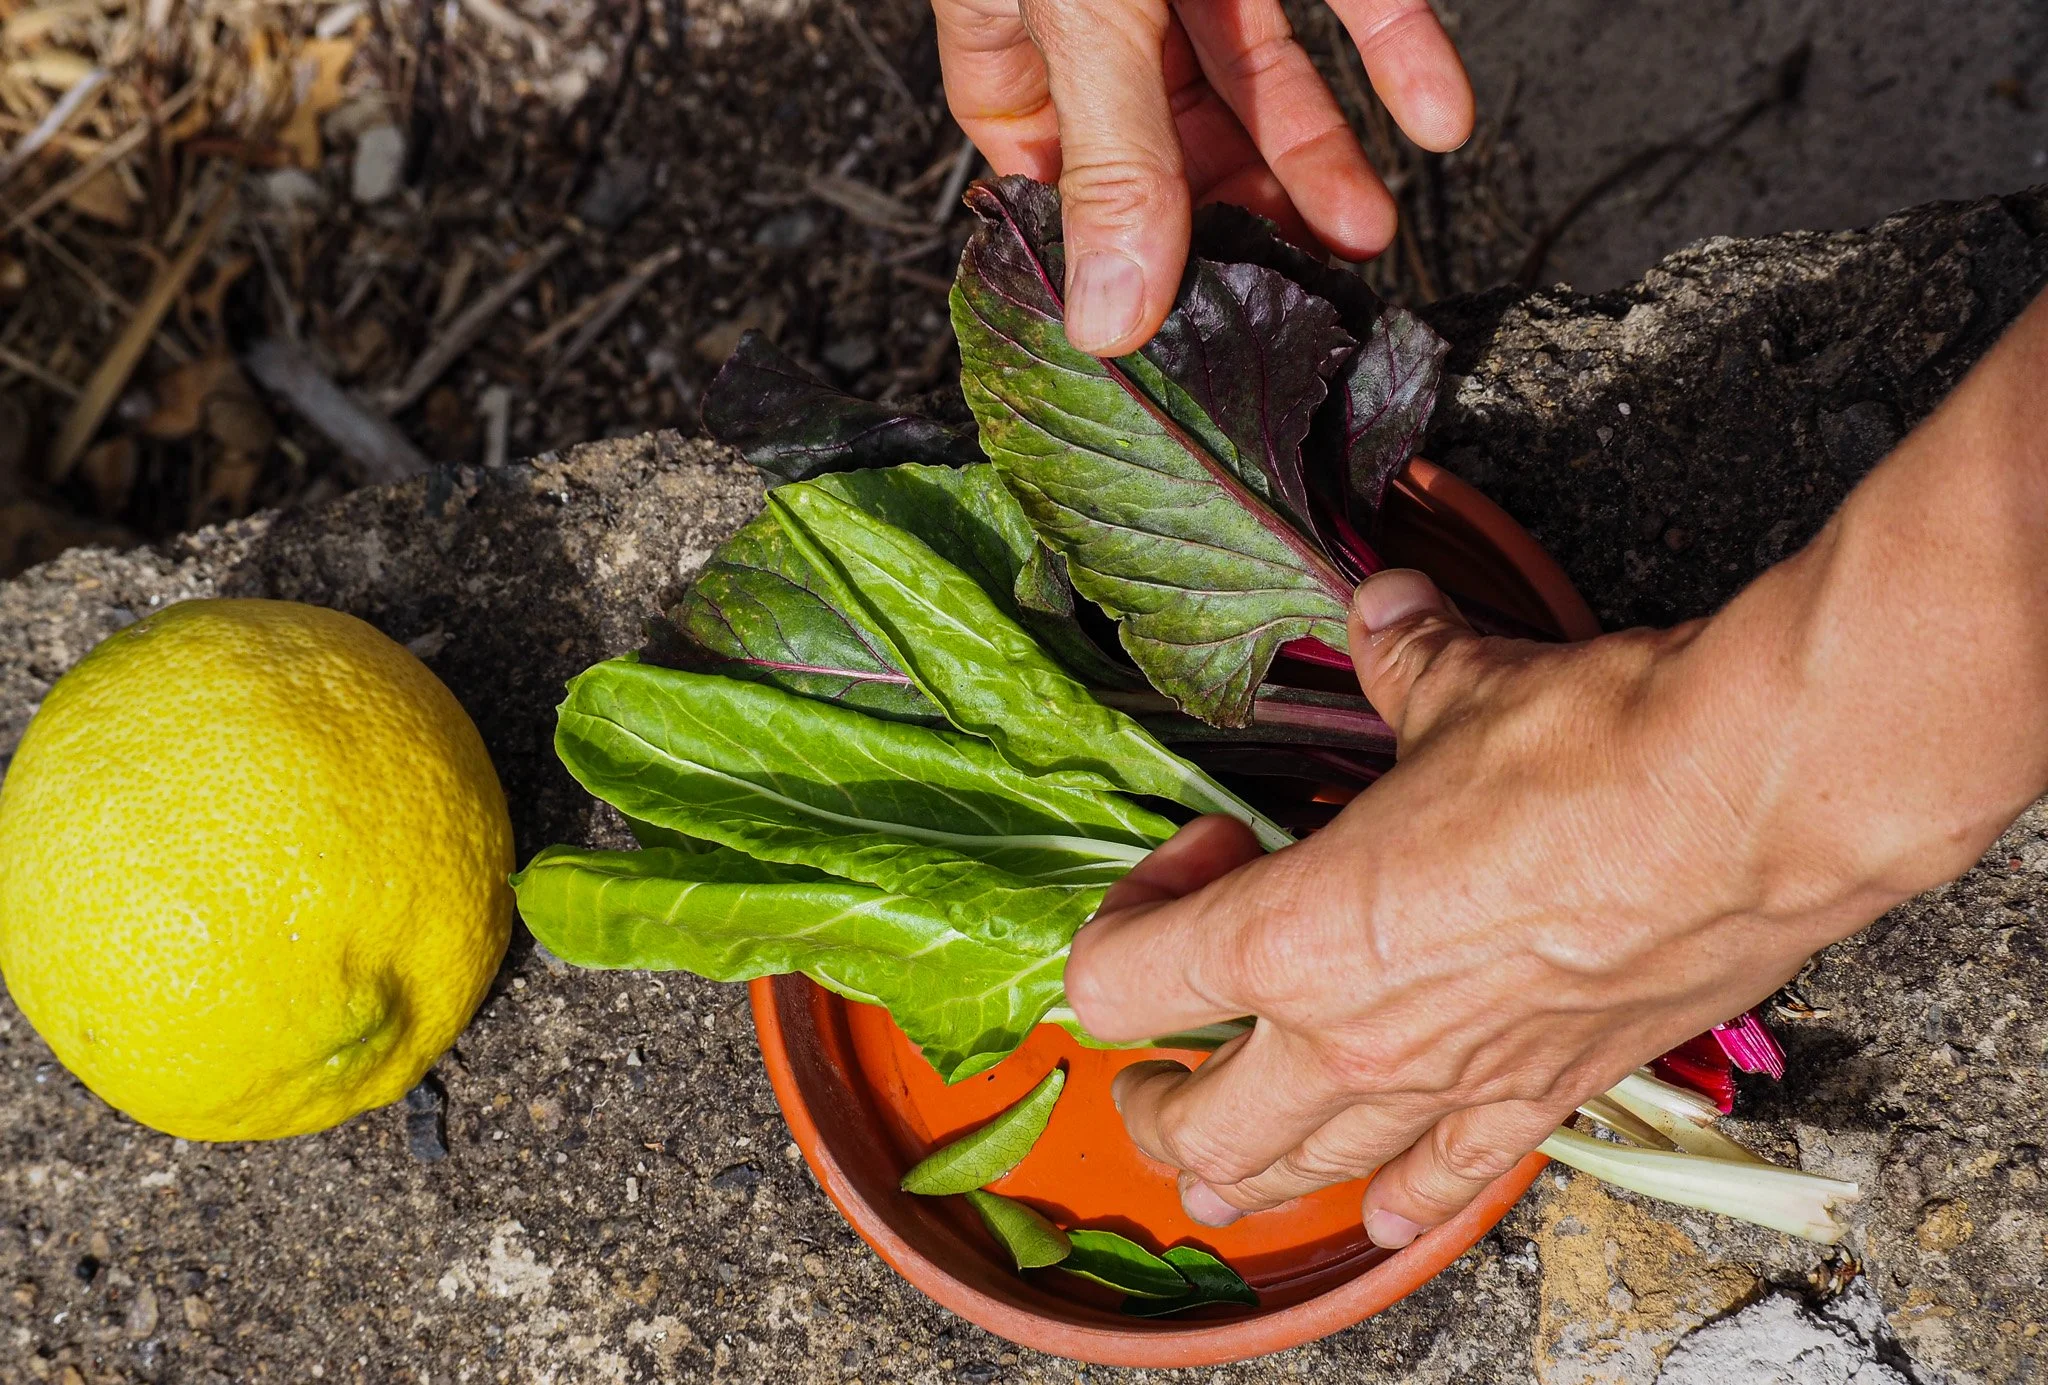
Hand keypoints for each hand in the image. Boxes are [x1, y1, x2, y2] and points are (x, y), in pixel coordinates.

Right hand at [933, 0, 1472, 354]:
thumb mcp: (1081, 12)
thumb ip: (1113, 163)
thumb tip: (1108, 330)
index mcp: (1017, 35)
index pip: (1051, 172)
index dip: (1107, 253)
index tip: (1162, 338)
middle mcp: (1106, 9)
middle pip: (1172, 143)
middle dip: (1241, 220)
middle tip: (1290, 300)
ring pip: (1263, 80)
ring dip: (1323, 161)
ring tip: (1369, 234)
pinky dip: (1399, 54)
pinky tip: (1439, 120)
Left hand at [1068, 360, 2047, 1250]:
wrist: (1751, 812)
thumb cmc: (1592, 754)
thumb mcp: (1459, 688)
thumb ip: (1400, 661)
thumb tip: (1384, 611)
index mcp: (1293, 938)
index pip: (1121, 982)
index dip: (1126, 916)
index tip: (1201, 850)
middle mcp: (1351, 1040)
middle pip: (1194, 1130)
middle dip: (1152, 1100)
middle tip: (1156, 1056)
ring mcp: (1446, 1089)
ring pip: (1302, 1180)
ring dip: (1245, 1169)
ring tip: (1225, 1149)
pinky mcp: (1540, 1105)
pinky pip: (1441, 1187)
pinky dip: (1395, 1200)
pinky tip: (1382, 1203)